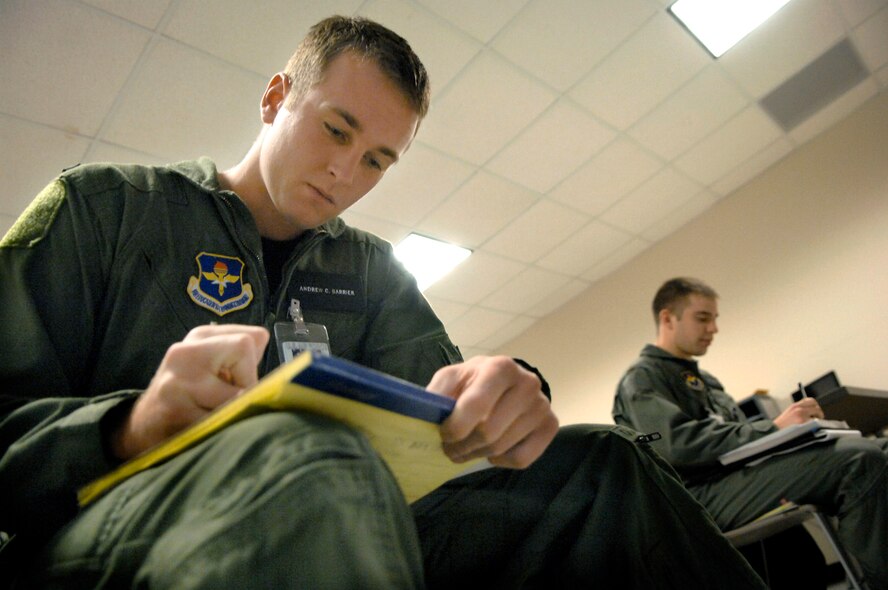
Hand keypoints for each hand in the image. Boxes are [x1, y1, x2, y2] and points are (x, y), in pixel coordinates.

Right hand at [110, 324, 269, 459]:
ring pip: (237, 389)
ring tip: (214, 415)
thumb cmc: (190, 396)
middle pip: (244, 349)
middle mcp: (186, 351)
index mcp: (201, 337)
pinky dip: (222, 428)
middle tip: (227, 401)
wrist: (143, 428)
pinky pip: (221, 419)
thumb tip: (280, 358)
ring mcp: (179, 379)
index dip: (253, 367)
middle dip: (246, 383)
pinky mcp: (175, 408)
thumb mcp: (213, 367)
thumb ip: (243, 358)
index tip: (235, 383)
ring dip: (235, 411)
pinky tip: (205, 427)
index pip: (253, 337)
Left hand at [427, 356, 558, 468]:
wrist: (507, 382)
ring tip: (468, 447)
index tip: (443, 433)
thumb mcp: (452, 378)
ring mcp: (542, 405)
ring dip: (477, 454)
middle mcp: (527, 383)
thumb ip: (437, 393)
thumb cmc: (474, 382)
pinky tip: (493, 449)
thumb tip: (428, 414)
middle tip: (451, 447)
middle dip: (462, 446)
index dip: (454, 427)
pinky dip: (501, 461)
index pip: (476, 406)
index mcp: (500, 368)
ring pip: (502, 448)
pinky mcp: (550, 426)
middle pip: (488, 432)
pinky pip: (521, 459)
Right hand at [773, 398, 824, 428]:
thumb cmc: (781, 427)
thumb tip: (811, 412)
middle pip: (816, 406)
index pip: (811, 400)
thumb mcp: (789, 415)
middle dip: (818, 413)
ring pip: (818, 414)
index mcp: (794, 406)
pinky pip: (816, 422)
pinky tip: (810, 429)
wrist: (774, 432)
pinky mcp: (804, 423)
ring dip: (817, 420)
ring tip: (812, 425)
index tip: (814, 412)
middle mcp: (799, 409)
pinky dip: (816, 426)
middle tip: (816, 420)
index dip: (814, 406)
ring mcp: (802, 415)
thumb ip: (799, 411)